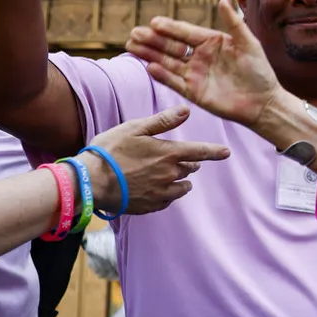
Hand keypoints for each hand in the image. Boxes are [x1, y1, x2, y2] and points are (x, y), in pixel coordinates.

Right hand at [83, 106, 232, 214]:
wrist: (90, 182)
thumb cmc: (109, 151)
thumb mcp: (134, 129)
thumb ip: (163, 121)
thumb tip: (186, 110)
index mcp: (169, 153)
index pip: (200, 151)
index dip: (215, 151)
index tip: (226, 152)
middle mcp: (170, 174)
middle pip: (189, 168)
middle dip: (188, 162)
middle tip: (177, 158)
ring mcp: (162, 192)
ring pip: (182, 186)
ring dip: (179, 179)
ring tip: (167, 174)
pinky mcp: (152, 206)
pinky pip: (168, 199)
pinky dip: (166, 193)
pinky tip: (155, 188)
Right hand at [125, 0, 283, 129]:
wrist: (263, 102)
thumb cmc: (259, 71)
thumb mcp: (249, 44)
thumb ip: (234, 23)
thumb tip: (223, 1)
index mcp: (210, 42)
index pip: (185, 32)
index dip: (170, 27)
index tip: (154, 22)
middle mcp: (199, 56)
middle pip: (171, 45)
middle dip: (152, 39)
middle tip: (134, 32)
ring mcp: (194, 74)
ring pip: (167, 61)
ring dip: (150, 54)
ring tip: (132, 45)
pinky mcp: (193, 92)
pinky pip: (174, 82)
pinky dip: (162, 75)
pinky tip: (150, 67)